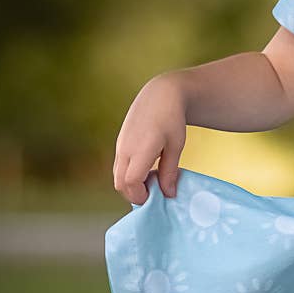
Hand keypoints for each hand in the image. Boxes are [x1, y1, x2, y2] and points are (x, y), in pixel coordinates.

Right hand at [113, 74, 187, 205]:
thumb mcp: (176, 146)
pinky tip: (146, 169)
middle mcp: (125, 149)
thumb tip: (168, 194)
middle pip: (120, 183)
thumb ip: (169, 171)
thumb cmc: (172, 119)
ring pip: (117, 176)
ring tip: (152, 180)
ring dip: (131, 185)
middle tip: (154, 193)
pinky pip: (119, 166)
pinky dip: (128, 175)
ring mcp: (120, 146)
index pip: (131, 182)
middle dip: (134, 194)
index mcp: (141, 149)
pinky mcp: (119, 143)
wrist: (160, 95)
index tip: (156, 197)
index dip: (141, 195)